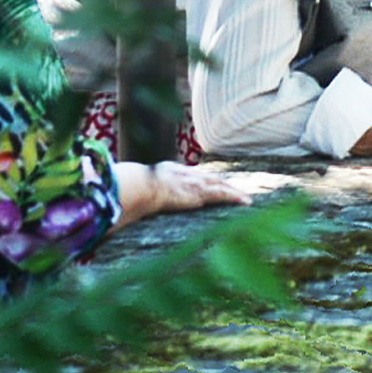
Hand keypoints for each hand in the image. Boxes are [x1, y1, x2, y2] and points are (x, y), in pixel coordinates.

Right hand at [116, 161, 251, 228]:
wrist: (140, 186)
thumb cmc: (133, 188)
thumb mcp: (137, 186)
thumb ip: (139, 190)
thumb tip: (124, 200)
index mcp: (171, 170)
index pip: (192, 175)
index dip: (204, 180)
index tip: (213, 183)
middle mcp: (186, 174)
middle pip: (209, 178)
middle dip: (222, 183)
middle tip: (234, 188)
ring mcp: (194, 182)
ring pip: (220, 185)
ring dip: (233, 192)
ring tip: (245, 198)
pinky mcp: (201, 192)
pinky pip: (223, 195)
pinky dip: (235, 198)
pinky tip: (247, 202)